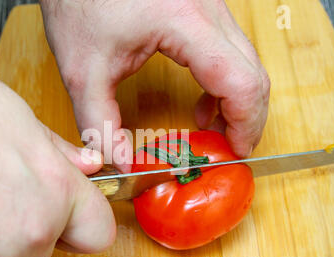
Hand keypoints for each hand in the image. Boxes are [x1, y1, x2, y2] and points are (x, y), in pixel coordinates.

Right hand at [0, 71, 115, 256]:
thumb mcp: (5, 110)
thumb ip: (55, 145)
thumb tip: (85, 163)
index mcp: (54, 191)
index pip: (99, 227)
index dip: (87, 216)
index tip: (77, 210)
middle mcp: (31, 237)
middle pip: (52, 244)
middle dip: (37, 223)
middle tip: (5, 195)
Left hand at [40, 0, 269, 170]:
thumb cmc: (80, 5)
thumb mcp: (83, 72)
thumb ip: (100, 124)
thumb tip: (123, 164)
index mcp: (184, 23)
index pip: (241, 82)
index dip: (246, 124)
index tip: (235, 152)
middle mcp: (207, 10)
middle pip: (253, 74)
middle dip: (247, 118)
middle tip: (227, 149)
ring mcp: (209, 7)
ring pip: (247, 63)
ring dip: (237, 102)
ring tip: (211, 130)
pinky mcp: (202, 11)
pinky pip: (230, 53)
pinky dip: (224, 85)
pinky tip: (203, 105)